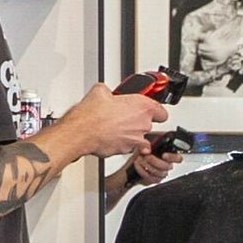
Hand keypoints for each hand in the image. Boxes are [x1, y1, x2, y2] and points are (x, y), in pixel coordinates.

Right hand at [56, 81, 170, 164]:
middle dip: (137, 121)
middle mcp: (143, 124)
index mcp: (143, 107)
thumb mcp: (99, 91)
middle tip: (123, 116)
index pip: (162, 112)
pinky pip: (126, 147)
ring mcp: (135, 140)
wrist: (80, 133)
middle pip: (149, 124)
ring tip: (115, 128)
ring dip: (130, 134)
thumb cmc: (91, 115)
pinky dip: (120, 143)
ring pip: (138, 138)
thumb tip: (105, 92)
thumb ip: (109, 91)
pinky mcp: (125, 151)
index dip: (155, 111)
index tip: (150, 110)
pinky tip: (109, 137)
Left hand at [122, 147, 179, 191]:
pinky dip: (143, 171)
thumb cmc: (139, 149)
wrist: (132, 159)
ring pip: (160, 173)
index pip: (178, 157)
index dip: (172, 157)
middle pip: (167, 166)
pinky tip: (138, 165)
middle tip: (146, 157)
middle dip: (154, 161)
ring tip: (139, 159)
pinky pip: (152, 178)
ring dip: (147, 165)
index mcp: (167, 152)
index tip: (164, 155)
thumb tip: (147, 148)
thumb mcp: (142, 141)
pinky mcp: (155, 179)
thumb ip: (146, 143)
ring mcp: (161, 172)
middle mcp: (166, 163)